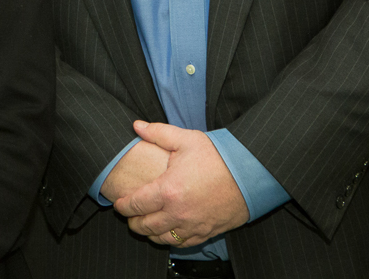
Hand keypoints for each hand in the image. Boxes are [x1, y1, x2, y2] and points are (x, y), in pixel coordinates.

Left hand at [113, 120, 248, 248]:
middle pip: (146, 225)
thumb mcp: (185, 139)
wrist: (250, 174)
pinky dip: (171, 241)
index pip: (136, 204)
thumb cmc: (218, 156)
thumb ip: (157, 133)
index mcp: (168, 190)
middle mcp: (178, 212)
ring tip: (144, 226)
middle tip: (129, 217)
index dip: (123, 205)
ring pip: (163, 238)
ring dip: (150, 234)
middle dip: (133, 222)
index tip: (118, 203)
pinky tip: (167, 233)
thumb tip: (137, 125)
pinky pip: (183, 243)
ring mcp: (193, 225)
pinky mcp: (207, 232)